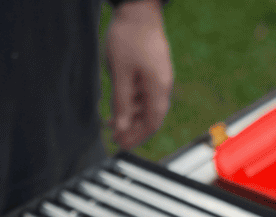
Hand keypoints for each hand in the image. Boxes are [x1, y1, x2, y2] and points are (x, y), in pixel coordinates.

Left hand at [106, 0, 173, 150]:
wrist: (139, 9)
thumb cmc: (130, 37)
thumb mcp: (120, 72)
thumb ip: (122, 103)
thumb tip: (122, 128)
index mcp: (158, 88)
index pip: (152, 122)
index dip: (138, 137)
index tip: (122, 144)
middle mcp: (162, 85)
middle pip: (151, 117)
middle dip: (133, 130)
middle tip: (115, 138)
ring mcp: (159, 77)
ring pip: (147, 105)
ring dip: (131, 116)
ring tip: (112, 122)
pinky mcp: (153, 70)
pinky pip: (145, 93)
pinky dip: (132, 102)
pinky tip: (120, 104)